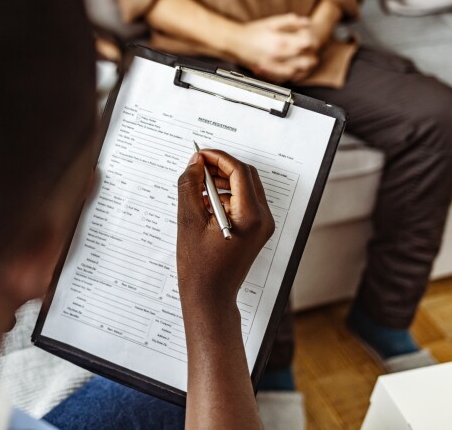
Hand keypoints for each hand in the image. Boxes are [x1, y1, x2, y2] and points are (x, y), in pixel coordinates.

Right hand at [176, 149, 274, 312]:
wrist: (210, 298)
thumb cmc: (200, 267)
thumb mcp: (189, 221)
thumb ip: (190, 186)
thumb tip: (194, 163)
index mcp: (250, 216)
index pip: (239, 172)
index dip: (218, 158)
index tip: (200, 154)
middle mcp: (263, 219)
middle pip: (246, 176)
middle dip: (221, 167)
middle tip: (198, 166)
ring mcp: (262, 225)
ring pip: (245, 187)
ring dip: (222, 181)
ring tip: (197, 185)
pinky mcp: (256, 230)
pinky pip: (244, 202)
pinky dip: (226, 195)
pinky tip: (205, 202)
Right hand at [235, 14, 323, 82]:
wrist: (234, 42)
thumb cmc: (252, 32)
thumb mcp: (271, 22)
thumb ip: (290, 21)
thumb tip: (307, 22)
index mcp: (281, 41)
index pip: (305, 44)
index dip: (311, 42)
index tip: (310, 40)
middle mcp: (278, 56)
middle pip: (304, 61)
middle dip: (310, 57)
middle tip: (310, 53)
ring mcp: (272, 67)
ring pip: (296, 72)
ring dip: (302, 69)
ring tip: (303, 62)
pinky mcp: (267, 73)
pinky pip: (284, 78)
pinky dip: (291, 76)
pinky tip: (292, 70)